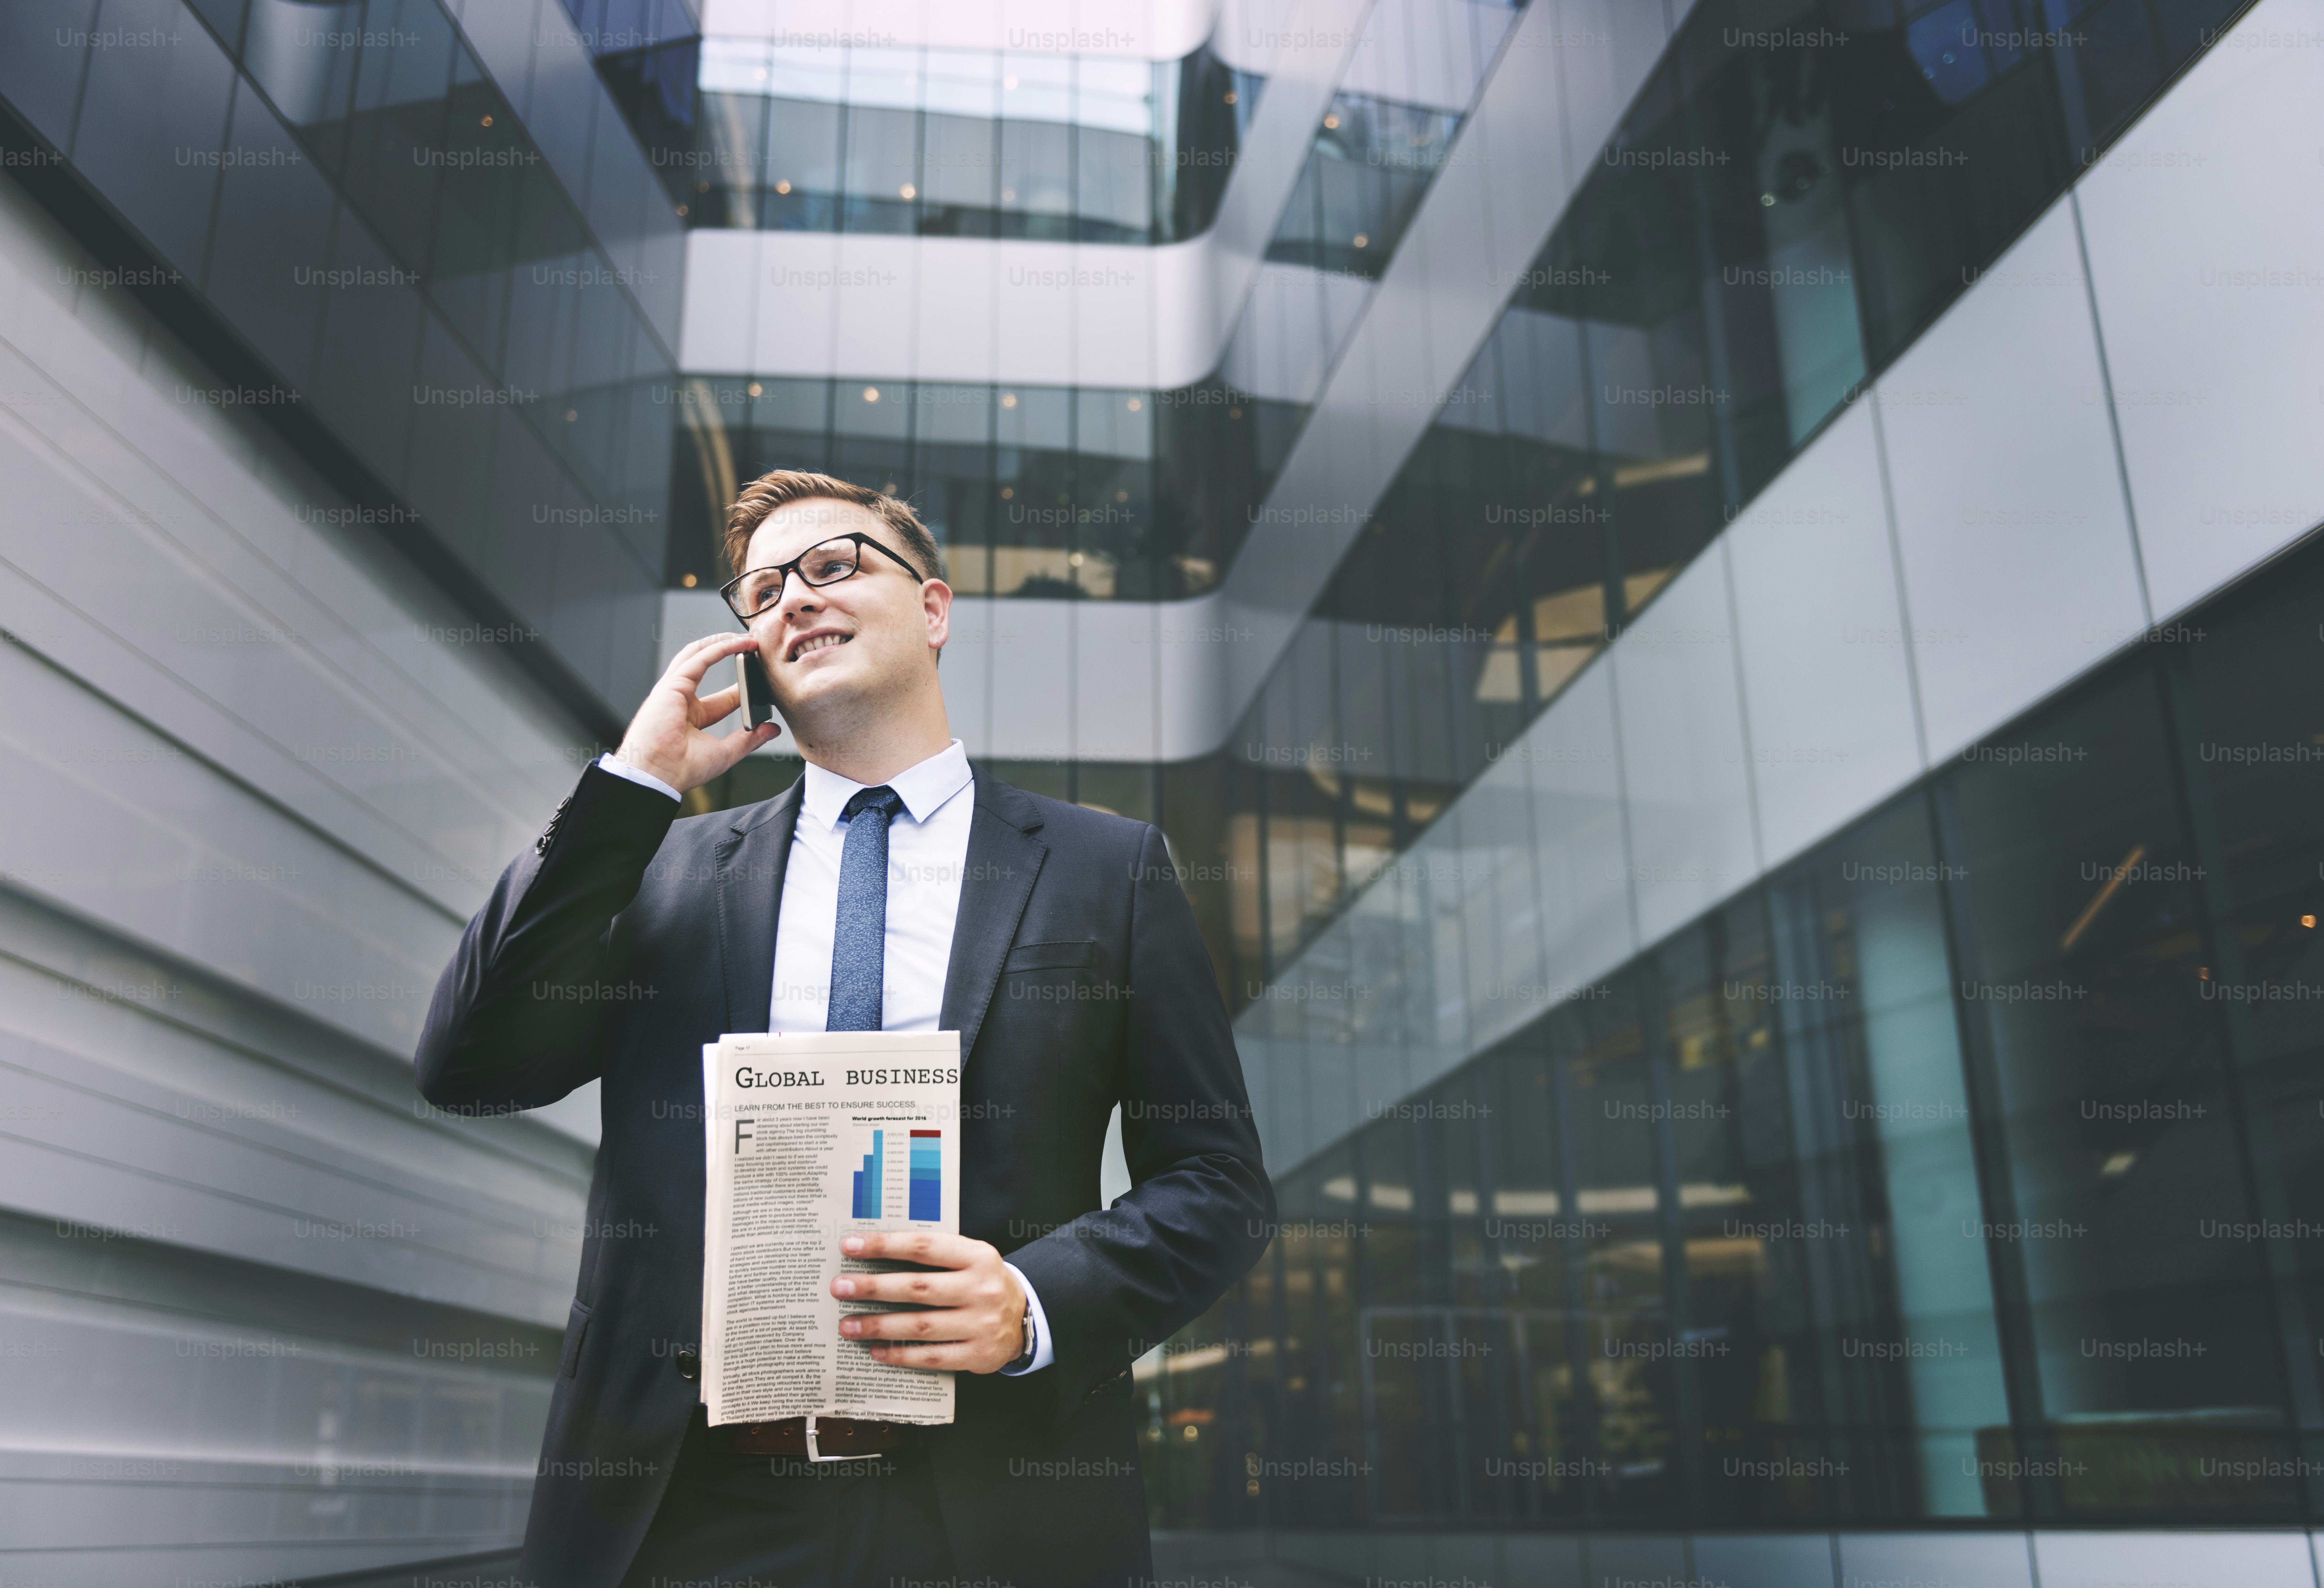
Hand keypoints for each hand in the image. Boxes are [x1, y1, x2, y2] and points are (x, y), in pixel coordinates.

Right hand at [610, 633, 779, 793]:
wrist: (657, 775)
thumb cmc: (681, 769)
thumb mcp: (725, 753)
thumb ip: (749, 739)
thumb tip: (772, 729)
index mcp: (691, 718)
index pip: (723, 699)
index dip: (742, 688)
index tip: (762, 684)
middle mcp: (680, 700)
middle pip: (705, 667)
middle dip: (728, 653)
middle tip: (754, 650)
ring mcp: (673, 690)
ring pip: (698, 654)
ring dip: (724, 643)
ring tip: (748, 639)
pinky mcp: (672, 684)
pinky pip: (699, 657)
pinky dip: (720, 647)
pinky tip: (740, 643)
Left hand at [832, 1232, 1024, 1374]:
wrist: (1027, 1317)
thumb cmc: (983, 1282)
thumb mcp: (970, 1258)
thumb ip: (934, 1254)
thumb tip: (877, 1253)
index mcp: (977, 1257)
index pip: (924, 1247)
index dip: (885, 1246)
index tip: (851, 1246)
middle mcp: (980, 1289)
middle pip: (918, 1287)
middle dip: (873, 1287)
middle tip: (840, 1288)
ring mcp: (980, 1324)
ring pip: (920, 1325)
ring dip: (879, 1325)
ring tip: (847, 1325)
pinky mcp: (977, 1355)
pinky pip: (931, 1356)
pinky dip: (900, 1354)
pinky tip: (876, 1351)